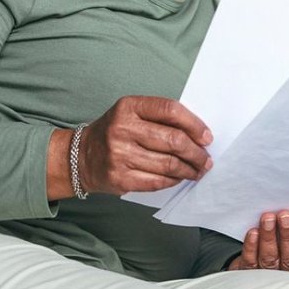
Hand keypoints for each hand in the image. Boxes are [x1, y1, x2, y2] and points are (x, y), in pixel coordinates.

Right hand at [63, 96, 212, 197]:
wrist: (81, 156)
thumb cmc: (116, 132)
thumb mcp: (132, 113)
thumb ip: (160, 118)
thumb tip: (199, 134)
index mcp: (128, 106)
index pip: (170, 110)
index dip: (194, 124)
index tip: (207, 137)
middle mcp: (122, 129)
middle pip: (173, 140)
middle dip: (196, 152)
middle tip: (206, 159)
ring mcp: (119, 155)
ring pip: (168, 164)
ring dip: (189, 169)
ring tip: (198, 170)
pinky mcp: (119, 178)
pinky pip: (157, 181)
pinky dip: (173, 180)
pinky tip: (180, 178)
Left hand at [228, 210, 288, 277]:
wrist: (264, 276)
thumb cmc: (288, 253)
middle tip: (286, 216)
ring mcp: (271, 276)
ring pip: (270, 258)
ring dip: (268, 237)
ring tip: (268, 218)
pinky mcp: (251, 274)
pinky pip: (251, 261)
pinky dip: (252, 246)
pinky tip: (254, 232)